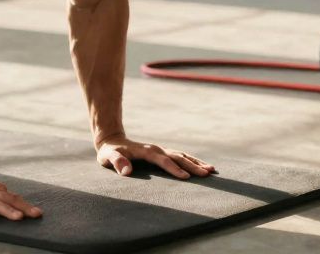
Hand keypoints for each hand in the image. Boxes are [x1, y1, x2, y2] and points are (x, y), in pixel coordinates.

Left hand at [95, 137, 215, 179]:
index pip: (162, 160)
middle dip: (192, 165)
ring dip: (196, 162)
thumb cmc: (110, 152)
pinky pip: (180, 156)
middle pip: (177, 157)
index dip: (173, 168)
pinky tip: (203, 167)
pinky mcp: (163, 153)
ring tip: (212, 170)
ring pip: (182, 155)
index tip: (186, 178)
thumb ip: (116, 162)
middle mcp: (156, 149)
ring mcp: (161, 150)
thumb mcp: (108, 157)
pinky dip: (192, 161)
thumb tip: (126, 171)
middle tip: (208, 173)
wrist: (112, 141)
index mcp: (145, 151)